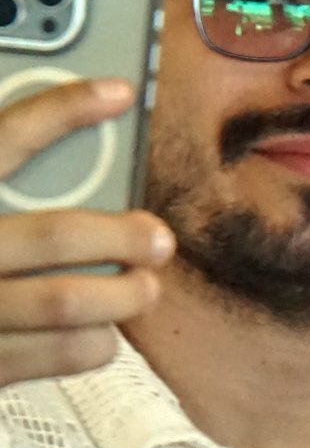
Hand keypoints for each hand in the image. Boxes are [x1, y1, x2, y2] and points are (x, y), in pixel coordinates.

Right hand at [0, 78, 173, 380]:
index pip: (3, 141)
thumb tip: (64, 141)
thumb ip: (3, 180)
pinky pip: (57, 355)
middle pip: (55, 236)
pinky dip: (95, 341)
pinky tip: (103, 331)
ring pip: (65, 303)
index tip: (118, 93)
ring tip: (143, 287)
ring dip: (122, 295)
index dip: (63, 110)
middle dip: (121, 235)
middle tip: (156, 239)